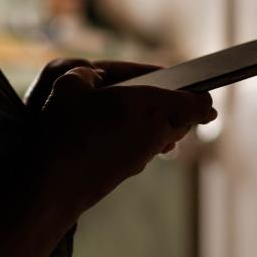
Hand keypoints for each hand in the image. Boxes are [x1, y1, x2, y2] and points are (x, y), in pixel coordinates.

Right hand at [30, 66, 216, 217]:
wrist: (56, 182)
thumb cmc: (64, 129)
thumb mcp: (69, 84)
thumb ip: (87, 74)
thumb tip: (95, 79)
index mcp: (150, 105)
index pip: (196, 103)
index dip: (200, 95)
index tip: (200, 88)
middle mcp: (155, 131)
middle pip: (184, 120)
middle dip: (179, 106)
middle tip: (168, 94)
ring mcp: (144, 154)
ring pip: (166, 135)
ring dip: (160, 121)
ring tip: (136, 107)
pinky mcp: (130, 169)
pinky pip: (148, 147)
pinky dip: (141, 135)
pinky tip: (116, 128)